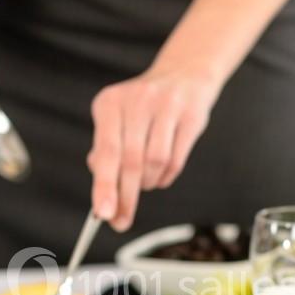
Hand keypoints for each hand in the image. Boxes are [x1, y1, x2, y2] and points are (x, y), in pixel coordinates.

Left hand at [87, 63, 220, 230]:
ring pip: (155, 163)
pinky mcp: (191, 115)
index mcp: (110, 103)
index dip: (104, 186)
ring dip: (148, 183)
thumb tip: (103, 193)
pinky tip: (160, 177)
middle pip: (130, 162)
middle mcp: (137, 101)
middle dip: (125, 197)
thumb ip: (105, 152)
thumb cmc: (143, 107)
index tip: (103, 214)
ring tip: (145, 184)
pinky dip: (166, 177)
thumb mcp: (116, 120)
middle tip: (120, 220)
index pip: (106, 152)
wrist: (183, 74)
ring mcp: (166, 106)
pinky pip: (176, 159)